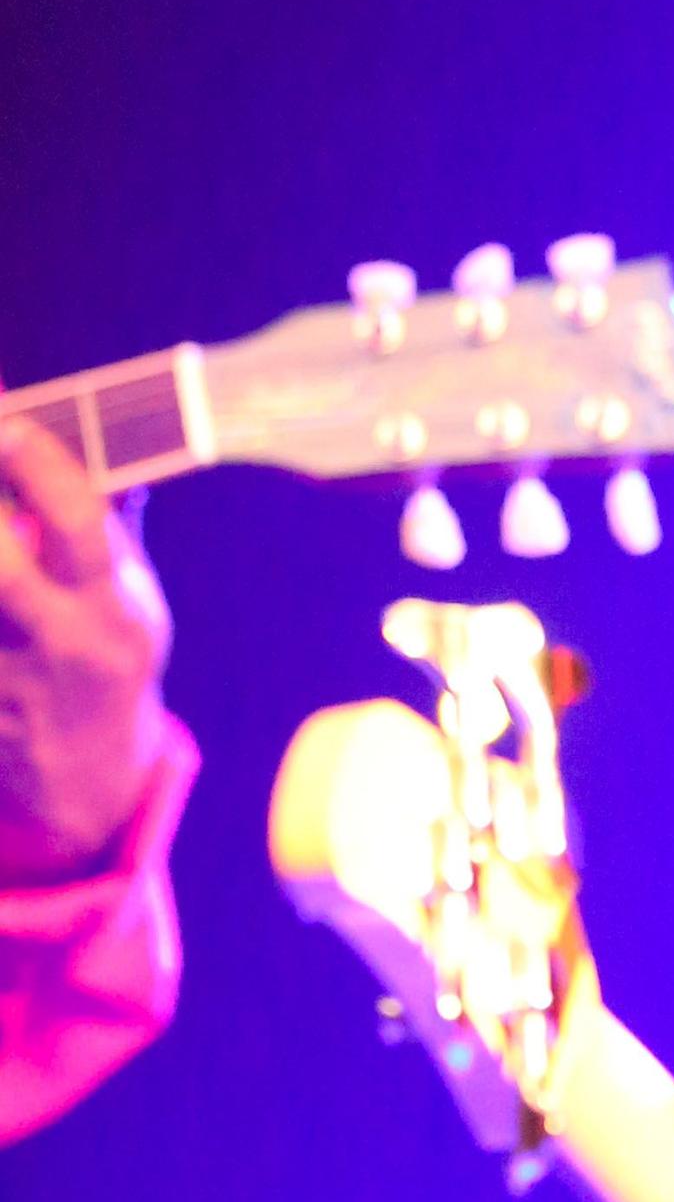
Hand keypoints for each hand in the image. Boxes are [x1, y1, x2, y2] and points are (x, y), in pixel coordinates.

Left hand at [0, 419, 172, 890]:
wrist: (84, 777)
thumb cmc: (108, 664)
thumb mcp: (133, 601)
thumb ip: (110, 530)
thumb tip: (109, 449)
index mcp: (109, 608)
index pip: (79, 526)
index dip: (42, 468)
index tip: (13, 424)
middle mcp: (56, 640)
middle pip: (1, 565)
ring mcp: (3, 671)